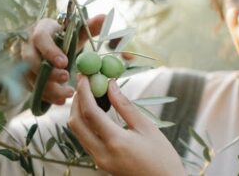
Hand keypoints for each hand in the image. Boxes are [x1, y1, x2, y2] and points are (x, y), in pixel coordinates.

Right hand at [20, 15, 104, 104]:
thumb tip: (104, 17)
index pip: (40, 38)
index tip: (65, 62)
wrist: (51, 46)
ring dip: (48, 88)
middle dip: (48, 72)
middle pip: (30, 60)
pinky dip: (46, 96)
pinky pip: (32, 89)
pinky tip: (60, 100)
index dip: (50, 51)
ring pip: (30, 77)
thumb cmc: (64, 38)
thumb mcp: (76, 32)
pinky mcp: (26, 77)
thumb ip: (89, 26)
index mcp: (40, 30)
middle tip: (66, 78)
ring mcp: (24, 62)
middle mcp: (28, 45)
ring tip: (68, 93)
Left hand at [68, 75, 185, 175]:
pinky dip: (84, 122)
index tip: (84, 76)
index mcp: (115, 142)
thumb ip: (125, 105)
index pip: (90, 113)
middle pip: (76, 123)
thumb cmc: (162, 157)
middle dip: (77, 100)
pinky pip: (84, 138)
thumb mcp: (146, 127)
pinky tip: (93, 110)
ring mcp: (98, 160)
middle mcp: (101, 153)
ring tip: (88, 93)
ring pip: (77, 131)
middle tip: (83, 83)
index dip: (84, 92)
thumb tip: (110, 84)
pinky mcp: (99, 162)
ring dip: (78, 110)